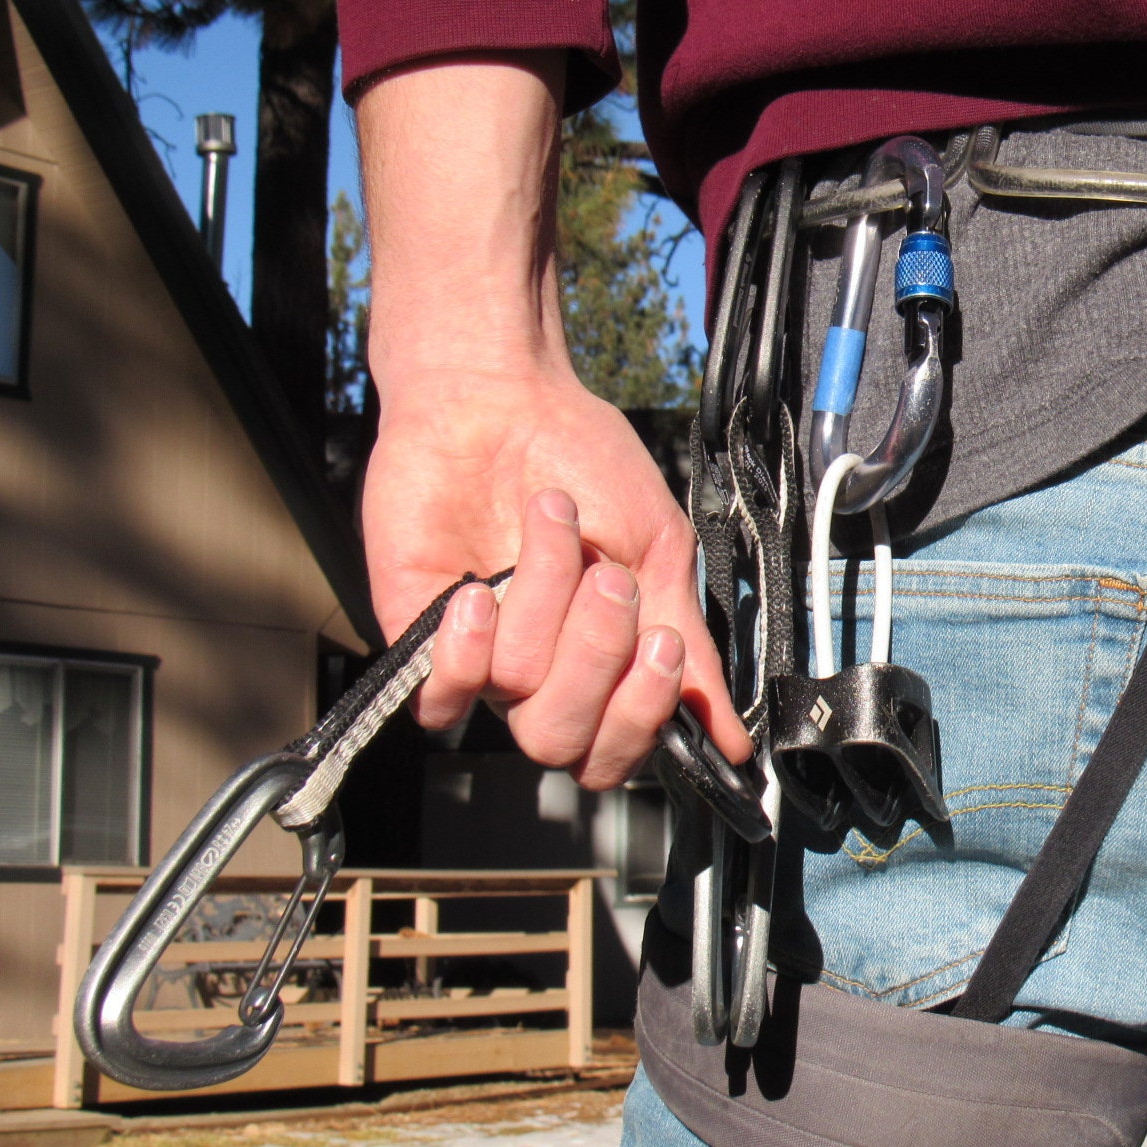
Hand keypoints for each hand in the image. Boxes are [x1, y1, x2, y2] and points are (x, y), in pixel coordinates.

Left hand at [363, 368, 749, 787]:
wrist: (499, 394)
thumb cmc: (581, 461)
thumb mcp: (658, 552)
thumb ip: (691, 650)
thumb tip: (730, 738)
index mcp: (602, 663)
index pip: (614, 752)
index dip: (638, 717)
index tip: (662, 643)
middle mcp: (541, 671)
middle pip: (562, 740)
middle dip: (594, 658)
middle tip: (606, 578)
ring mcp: (479, 657)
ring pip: (516, 691)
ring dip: (544, 597)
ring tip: (549, 524)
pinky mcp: (417, 633)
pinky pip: (440, 697)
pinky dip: (464, 651)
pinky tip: (475, 590)